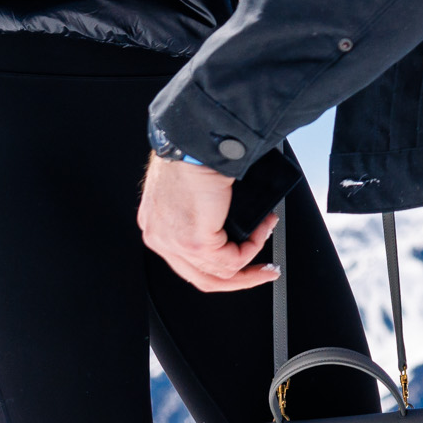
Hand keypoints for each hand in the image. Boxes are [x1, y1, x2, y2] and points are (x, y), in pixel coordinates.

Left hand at [139, 152, 278, 293]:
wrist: (194, 143)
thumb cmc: (191, 154)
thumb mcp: (191, 190)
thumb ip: (202, 214)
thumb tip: (229, 225)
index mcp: (156, 226)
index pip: (188, 263)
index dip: (220, 266)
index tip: (244, 263)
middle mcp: (160, 238)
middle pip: (202, 278)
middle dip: (240, 279)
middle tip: (263, 271)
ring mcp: (175, 244)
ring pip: (220, 274)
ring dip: (252, 258)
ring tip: (266, 233)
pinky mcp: (194, 242)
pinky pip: (232, 261)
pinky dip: (253, 248)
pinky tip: (261, 229)